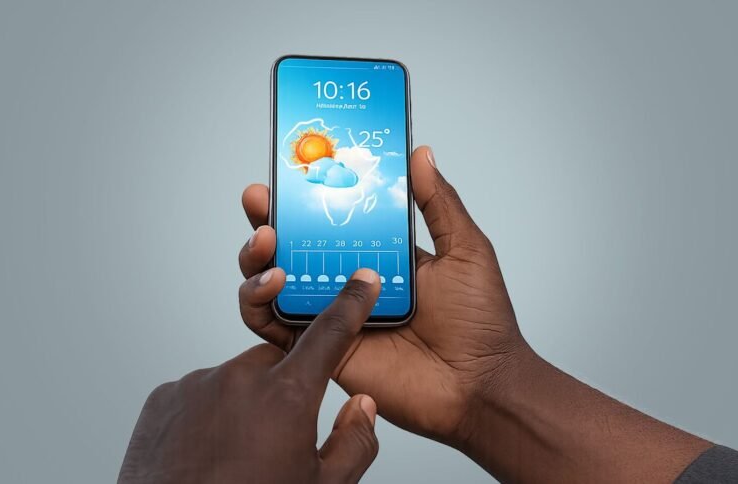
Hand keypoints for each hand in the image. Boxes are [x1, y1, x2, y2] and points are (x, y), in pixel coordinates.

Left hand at [118, 269, 382, 483]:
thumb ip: (353, 444)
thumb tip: (362, 408)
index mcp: (287, 398)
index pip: (328, 336)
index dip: (350, 305)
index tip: (361, 282)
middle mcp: (240, 380)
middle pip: (277, 364)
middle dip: (284, 387)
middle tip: (278, 434)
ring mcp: (197, 385)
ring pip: (235, 379)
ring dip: (243, 403)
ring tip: (236, 451)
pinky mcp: (163, 398)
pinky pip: (198, 393)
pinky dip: (207, 413)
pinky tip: (207, 450)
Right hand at [238, 146, 526, 446]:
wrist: (478, 386)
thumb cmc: (481, 322)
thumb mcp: (464, 250)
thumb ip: (438, 203)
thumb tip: (419, 153)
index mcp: (378, 255)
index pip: (331, 218)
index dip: (307, 195)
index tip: (292, 168)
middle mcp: (347, 282)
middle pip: (291, 246)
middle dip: (268, 218)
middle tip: (260, 197)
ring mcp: (330, 315)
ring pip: (271, 282)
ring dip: (256, 258)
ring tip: (266, 239)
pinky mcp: (319, 348)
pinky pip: (272, 326)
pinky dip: (258, 303)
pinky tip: (273, 283)